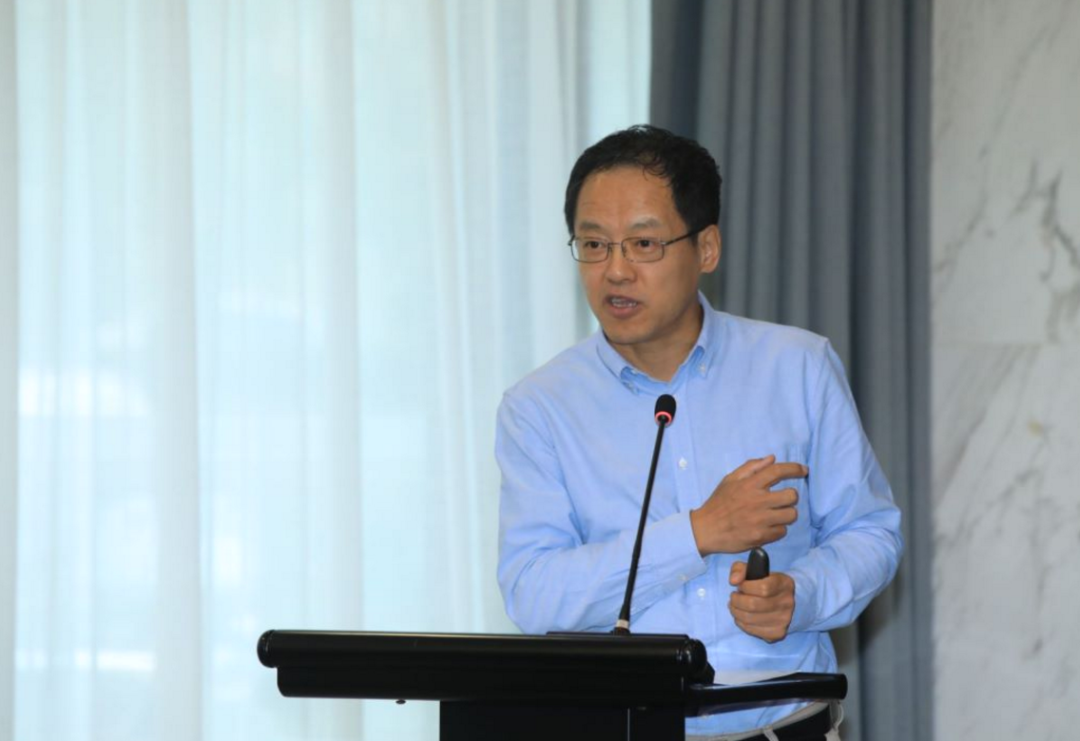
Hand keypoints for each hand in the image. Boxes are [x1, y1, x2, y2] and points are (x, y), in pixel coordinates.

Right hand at [689, 455, 805, 555]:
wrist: (706, 530)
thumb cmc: (718, 504)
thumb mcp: (730, 480)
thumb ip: (751, 467)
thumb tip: (772, 459)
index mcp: (749, 484)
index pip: (778, 471)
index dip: (794, 469)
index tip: (803, 470)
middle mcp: (757, 501)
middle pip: (792, 496)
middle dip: (790, 497)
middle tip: (782, 500)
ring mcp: (760, 520)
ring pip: (791, 515)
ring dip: (786, 514)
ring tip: (776, 515)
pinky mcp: (761, 536)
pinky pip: (782, 531)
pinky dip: (777, 529)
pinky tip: (767, 527)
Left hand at [728, 561, 795, 642]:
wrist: (785, 601)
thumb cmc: (766, 583)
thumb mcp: (755, 570)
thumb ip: (740, 569)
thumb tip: (733, 580)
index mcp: (785, 584)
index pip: (763, 588)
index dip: (746, 587)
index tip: (741, 585)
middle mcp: (787, 603)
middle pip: (753, 605)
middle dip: (737, 600)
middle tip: (734, 596)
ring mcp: (783, 620)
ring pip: (750, 618)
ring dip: (736, 611)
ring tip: (735, 605)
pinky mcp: (777, 633)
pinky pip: (751, 630)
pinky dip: (740, 622)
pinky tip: (741, 615)